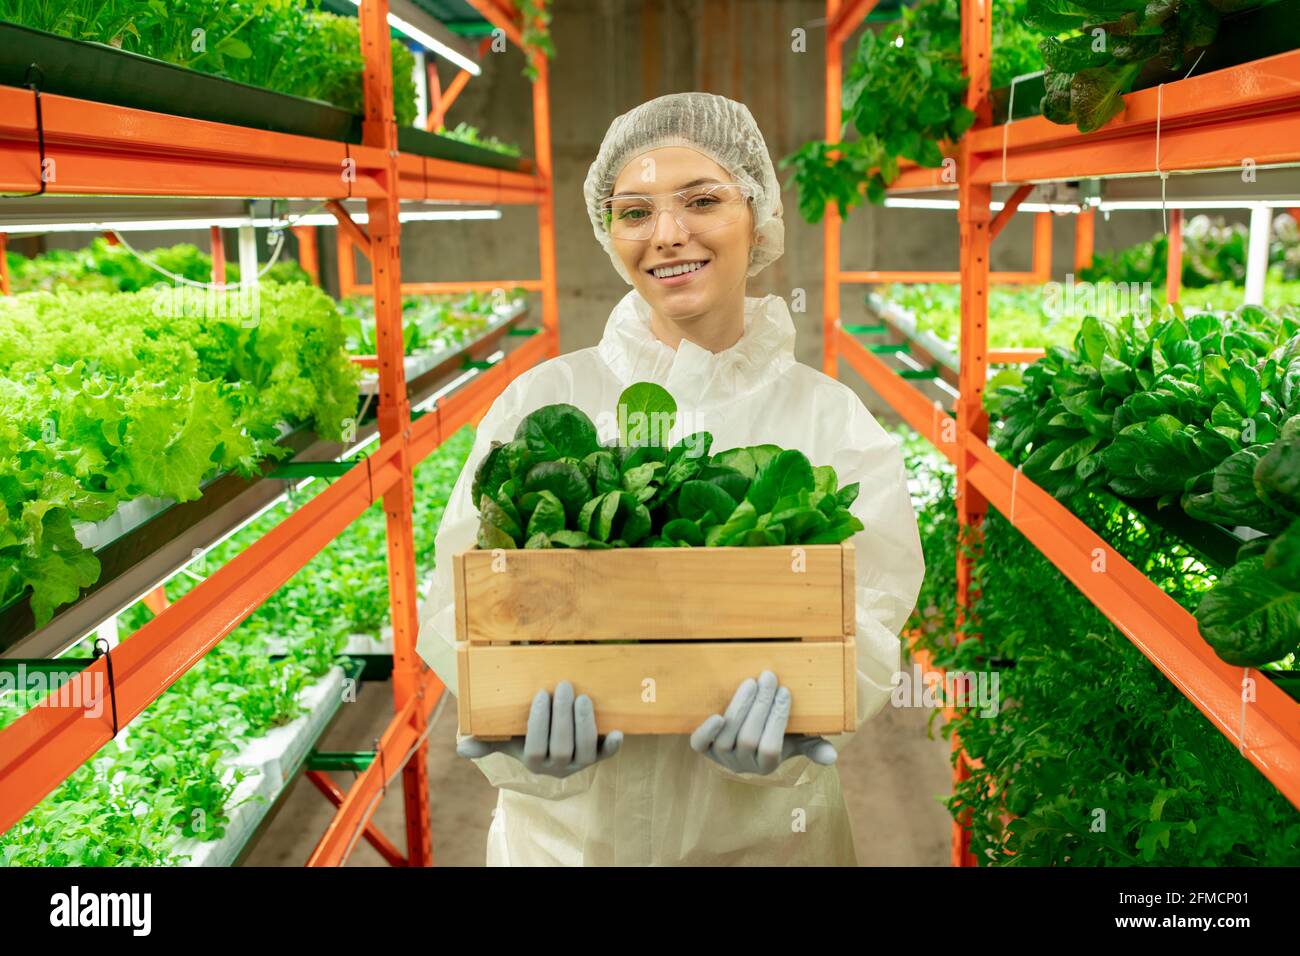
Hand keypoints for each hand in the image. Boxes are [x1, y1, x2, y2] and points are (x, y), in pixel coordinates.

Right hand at [457, 681, 623, 777]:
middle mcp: (558, 768)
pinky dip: (612, 746)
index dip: (539, 723)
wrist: (555, 740)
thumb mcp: (506, 737)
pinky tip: (618, 732)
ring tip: (583, 697)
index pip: (535, 749)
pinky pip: (606, 755)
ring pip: (585, 751)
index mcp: (534, 763)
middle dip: (563, 717)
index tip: (540, 695)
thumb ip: (487, 741)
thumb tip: (462, 747)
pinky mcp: (597, 755)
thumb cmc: (526, 733)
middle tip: (563, 686)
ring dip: (584, 724)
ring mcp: (579, 763)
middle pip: (562, 748)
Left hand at [690, 671, 837, 774]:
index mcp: (767, 766)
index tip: (786, 691)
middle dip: (760, 706)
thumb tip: (832, 756)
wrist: (743, 737)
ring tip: (751, 682)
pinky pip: (700, 744)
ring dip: (739, 707)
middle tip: (769, 677)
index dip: (778, 719)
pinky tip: (715, 715)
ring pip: (727, 736)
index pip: (772, 746)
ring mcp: (721, 757)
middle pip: (750, 738)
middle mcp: (742, 766)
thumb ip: (813, 747)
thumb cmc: (775, 735)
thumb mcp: (797, 741)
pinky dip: (706, 730)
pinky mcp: (704, 748)